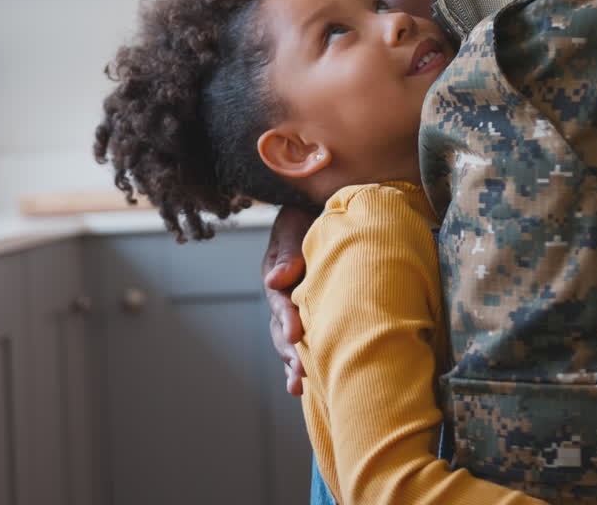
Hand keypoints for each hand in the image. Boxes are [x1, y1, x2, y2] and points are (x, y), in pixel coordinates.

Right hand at [262, 205, 316, 395]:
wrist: (321, 210)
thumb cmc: (306, 216)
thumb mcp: (294, 227)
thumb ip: (288, 253)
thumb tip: (275, 280)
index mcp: (277, 277)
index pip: (280, 301)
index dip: (288, 319)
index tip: (295, 335)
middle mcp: (283, 297)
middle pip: (281, 329)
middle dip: (289, 352)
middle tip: (300, 372)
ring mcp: (296, 309)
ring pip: (290, 341)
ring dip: (293, 364)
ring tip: (299, 387)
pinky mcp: (312, 315)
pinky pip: (307, 340)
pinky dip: (305, 361)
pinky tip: (309, 387)